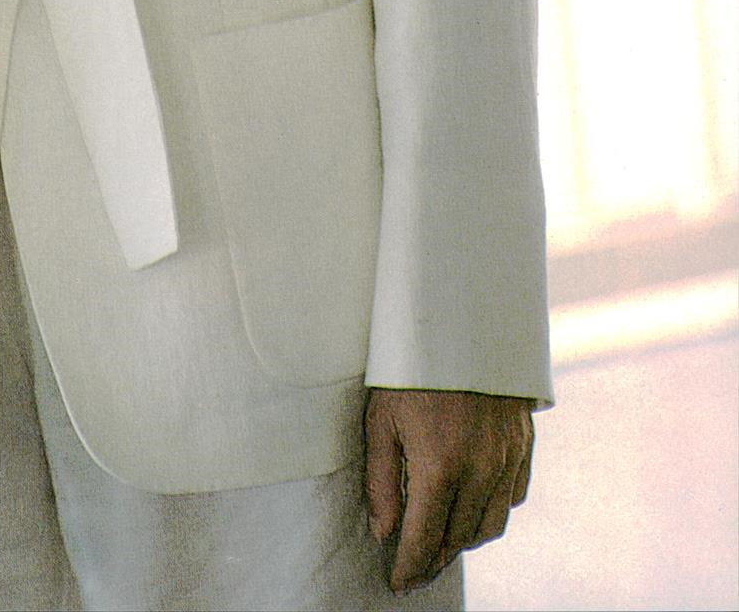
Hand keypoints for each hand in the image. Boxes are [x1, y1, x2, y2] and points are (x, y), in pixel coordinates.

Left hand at [363, 387, 533, 592]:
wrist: (460, 320)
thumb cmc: (409, 368)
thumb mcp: (380, 418)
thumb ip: (382, 481)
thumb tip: (384, 532)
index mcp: (439, 467)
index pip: (424, 539)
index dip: (409, 568)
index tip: (398, 583)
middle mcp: (480, 470)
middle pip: (459, 538)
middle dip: (434, 556)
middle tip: (414, 564)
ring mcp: (507, 459)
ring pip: (491, 525)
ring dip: (464, 537)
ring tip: (440, 538)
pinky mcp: (523, 444)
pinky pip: (513, 497)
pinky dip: (492, 510)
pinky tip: (472, 504)